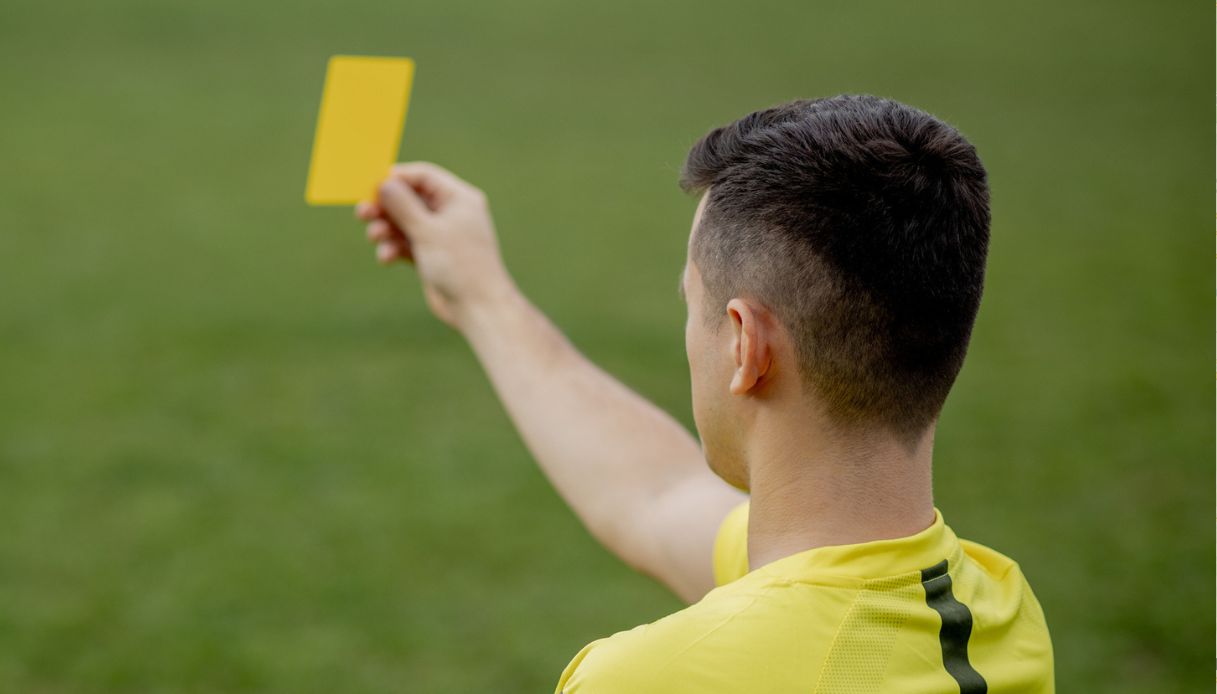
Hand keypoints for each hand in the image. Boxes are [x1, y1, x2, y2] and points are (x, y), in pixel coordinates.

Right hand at [356, 162, 515, 330]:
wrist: (477, 308)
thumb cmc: (461, 265)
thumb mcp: (428, 231)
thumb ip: (403, 206)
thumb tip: (384, 182)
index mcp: (458, 199)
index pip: (423, 176)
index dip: (396, 178)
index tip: (370, 185)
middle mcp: (450, 213)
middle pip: (410, 200)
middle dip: (385, 207)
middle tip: (362, 213)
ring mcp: (440, 235)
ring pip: (405, 223)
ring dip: (386, 229)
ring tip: (375, 237)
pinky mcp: (431, 255)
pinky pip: (407, 244)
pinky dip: (394, 247)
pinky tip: (386, 257)